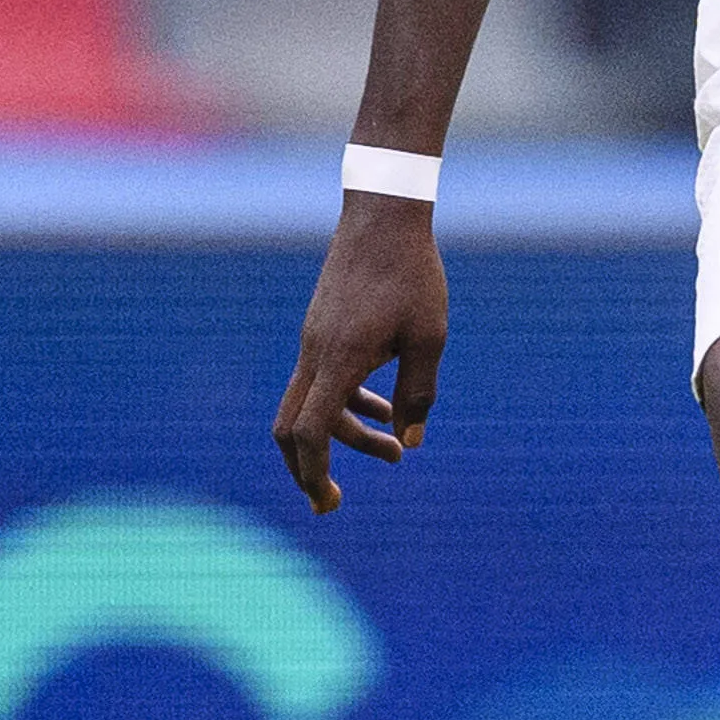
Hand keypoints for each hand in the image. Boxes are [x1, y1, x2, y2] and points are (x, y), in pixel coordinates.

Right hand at [274, 195, 449, 514]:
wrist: (383, 216)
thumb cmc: (412, 273)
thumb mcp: (429, 337)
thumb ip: (419, 393)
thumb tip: (411, 441)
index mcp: (338, 359)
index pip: (311, 431)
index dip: (314, 472)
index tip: (329, 502)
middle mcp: (315, 354)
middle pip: (290, 428)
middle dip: (309, 470)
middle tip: (333, 503)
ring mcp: (314, 342)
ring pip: (312, 406)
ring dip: (347, 435)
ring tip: (396, 453)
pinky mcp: (322, 330)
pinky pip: (323, 382)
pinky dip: (347, 405)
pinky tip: (385, 408)